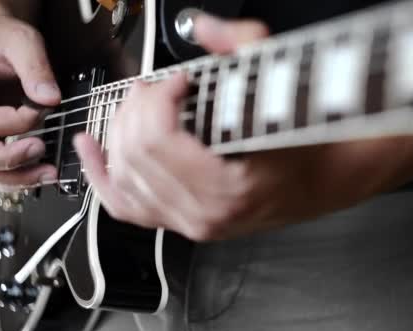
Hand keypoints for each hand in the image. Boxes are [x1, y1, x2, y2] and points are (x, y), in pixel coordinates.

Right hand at [0, 15, 59, 191]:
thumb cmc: (2, 40)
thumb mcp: (22, 41)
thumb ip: (36, 67)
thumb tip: (50, 98)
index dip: (13, 122)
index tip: (41, 112)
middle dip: (7, 159)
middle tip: (39, 151)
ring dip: (13, 177)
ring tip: (46, 173)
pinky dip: (13, 179)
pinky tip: (37, 175)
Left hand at [74, 14, 412, 240]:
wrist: (322, 181)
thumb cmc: (306, 145)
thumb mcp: (285, 91)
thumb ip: (244, 49)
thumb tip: (204, 26)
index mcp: (228, 187)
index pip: (160, 138)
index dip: (159, 97)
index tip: (178, 79)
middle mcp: (203, 213)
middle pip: (136, 154)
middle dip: (137, 108)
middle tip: (156, 87)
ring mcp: (188, 222)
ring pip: (123, 176)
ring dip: (119, 132)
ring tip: (134, 104)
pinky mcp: (180, 221)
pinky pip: (124, 205)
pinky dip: (101, 176)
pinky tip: (89, 149)